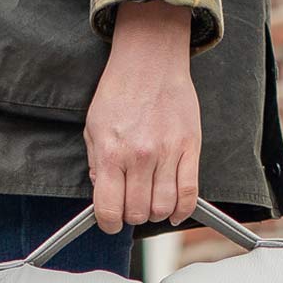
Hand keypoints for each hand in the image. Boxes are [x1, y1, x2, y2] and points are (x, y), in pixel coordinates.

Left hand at [84, 1, 200, 233]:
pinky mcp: (190, 147)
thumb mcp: (93, 128)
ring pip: (163, 207)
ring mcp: (167, 153)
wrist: (150, 59)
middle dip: (131, 216)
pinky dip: (182, 210)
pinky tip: (174, 211)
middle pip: (137, 212)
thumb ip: (96, 165)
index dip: (108, 223)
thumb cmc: (119, 92)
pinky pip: (190, 193)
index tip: (110, 221)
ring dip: (155, 212)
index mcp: (111, 153)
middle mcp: (139, 157)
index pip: (109, 209)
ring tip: (150, 201)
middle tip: (130, 205)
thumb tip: (103, 196)